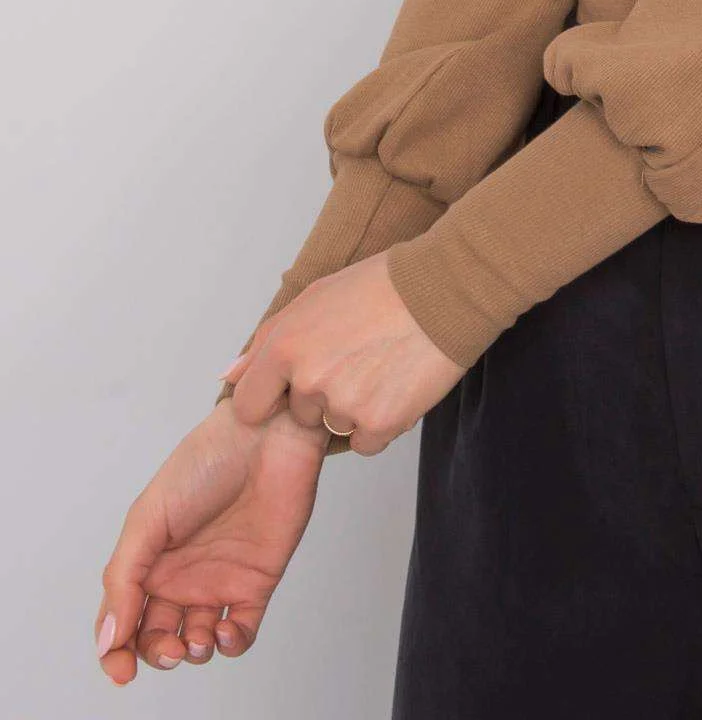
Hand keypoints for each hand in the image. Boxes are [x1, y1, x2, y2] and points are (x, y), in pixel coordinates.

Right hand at [95, 396, 327, 685]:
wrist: (266, 436)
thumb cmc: (204, 463)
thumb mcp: (148, 517)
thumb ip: (125, 579)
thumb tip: (108, 640)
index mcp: (147, 562)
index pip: (123, 622)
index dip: (115, 653)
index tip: (120, 670)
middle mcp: (180, 577)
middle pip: (157, 638)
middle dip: (158, 655)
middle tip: (170, 649)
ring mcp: (219, 581)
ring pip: (197, 641)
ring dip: (194, 653)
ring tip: (197, 638)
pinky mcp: (257, 582)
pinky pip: (241, 631)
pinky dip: (231, 644)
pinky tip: (225, 630)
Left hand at [219, 250, 464, 455]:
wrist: (445, 292)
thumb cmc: (382, 286)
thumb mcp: (315, 297)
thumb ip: (266, 339)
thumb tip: (229, 375)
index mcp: (285, 347)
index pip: (249, 404)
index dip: (272, 396)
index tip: (295, 384)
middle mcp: (308, 381)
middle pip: (300, 415)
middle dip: (322, 395)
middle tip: (357, 357)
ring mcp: (343, 406)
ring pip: (335, 427)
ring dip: (354, 407)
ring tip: (381, 365)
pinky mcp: (379, 424)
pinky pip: (366, 441)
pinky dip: (380, 422)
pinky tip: (396, 385)